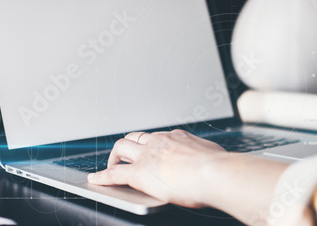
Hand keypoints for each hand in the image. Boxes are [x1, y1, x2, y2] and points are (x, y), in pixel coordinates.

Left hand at [87, 129, 287, 223]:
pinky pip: (115, 173)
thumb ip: (207, 156)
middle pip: (135, 137)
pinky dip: (103, 176)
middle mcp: (160, 142)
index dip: (149, 144)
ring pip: (121, 148)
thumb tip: (214, 160)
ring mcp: (148, 155)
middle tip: (124, 156)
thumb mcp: (214, 155)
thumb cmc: (220, 168)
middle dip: (127, 146)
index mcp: (177, 137)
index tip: (148, 150)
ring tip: (109, 167)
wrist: (215, 173)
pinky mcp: (140, 173)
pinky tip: (96, 180)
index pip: (157, 137)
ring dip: (113, 158)